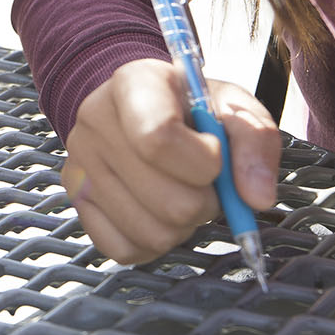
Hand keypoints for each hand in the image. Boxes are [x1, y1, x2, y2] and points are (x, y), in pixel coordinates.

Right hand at [61, 58, 281, 263]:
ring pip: (152, 233)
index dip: (202, 164)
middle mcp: (96, 121)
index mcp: (134, 84)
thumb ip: (256, 141)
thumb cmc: (191, 107)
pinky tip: (159, 212)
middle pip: (166, 200)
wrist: (143, 107)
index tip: (216, 158)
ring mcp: (81, 164)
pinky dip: (154, 243)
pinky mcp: (78, 200)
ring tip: (182, 193)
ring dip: (183, 226)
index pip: (158, 138)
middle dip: (205, 202)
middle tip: (206, 183)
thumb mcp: (232, 105)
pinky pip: (126, 250)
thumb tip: (257, 198)